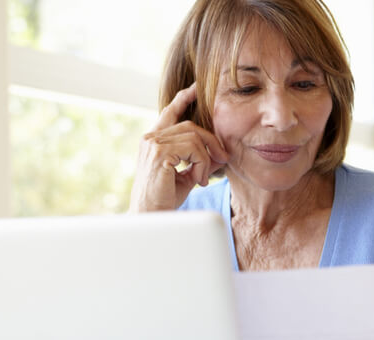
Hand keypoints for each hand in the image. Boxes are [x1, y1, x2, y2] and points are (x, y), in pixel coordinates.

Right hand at [128, 83, 228, 211]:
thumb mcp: (186, 176)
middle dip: (211, 140)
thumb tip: (219, 154)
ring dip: (206, 158)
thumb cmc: (165, 199)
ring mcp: (152, 144)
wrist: (151, 217)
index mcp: (153, 141)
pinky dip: (202, 164)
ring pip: (194, 136)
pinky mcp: (159, 154)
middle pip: (190, 126)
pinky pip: (193, 149)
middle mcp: (150, 138)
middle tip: (223, 158)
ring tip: (204, 177)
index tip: (196, 88)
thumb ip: (199, 161)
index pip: (170, 113)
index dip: (183, 99)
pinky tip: (199, 180)